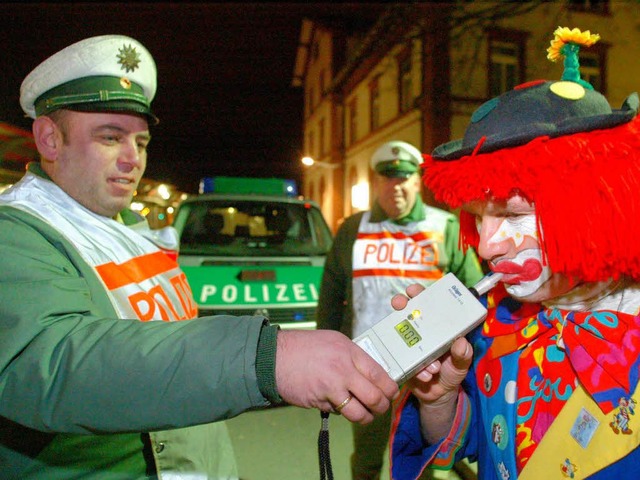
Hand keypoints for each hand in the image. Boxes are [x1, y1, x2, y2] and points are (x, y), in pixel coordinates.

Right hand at [274, 329, 397, 423]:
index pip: (378, 373)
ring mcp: (331, 386)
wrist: (273, 357)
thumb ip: (351, 356)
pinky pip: (338, 411)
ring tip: (365, 416)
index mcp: (348, 351)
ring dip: (366, 418)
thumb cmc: (303, 347)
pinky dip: (341, 412)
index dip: (389, 387)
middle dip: (381, 406)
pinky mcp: (320, 401)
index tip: (392, 393)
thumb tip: (369, 374)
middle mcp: (343, 368)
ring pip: (359, 412)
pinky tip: (338, 406)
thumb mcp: (332, 342)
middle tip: (380, 407)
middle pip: (374, 396)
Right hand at [392, 283, 472, 442]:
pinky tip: (427, 375)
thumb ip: (463, 354)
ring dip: (408, 342)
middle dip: (401, 304)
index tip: (413, 290)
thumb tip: (462, 342)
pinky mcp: (401, 360)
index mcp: (436, 326)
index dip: (418, 293)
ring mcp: (408, 344)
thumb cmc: (451, 371)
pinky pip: (401, 359)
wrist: (438, 395)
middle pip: (406, 311)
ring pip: (398, 333)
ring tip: (430, 362)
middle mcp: (420, 332)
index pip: (426, 303)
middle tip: (400, 305)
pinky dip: (417, 369)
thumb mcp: (461, 363)